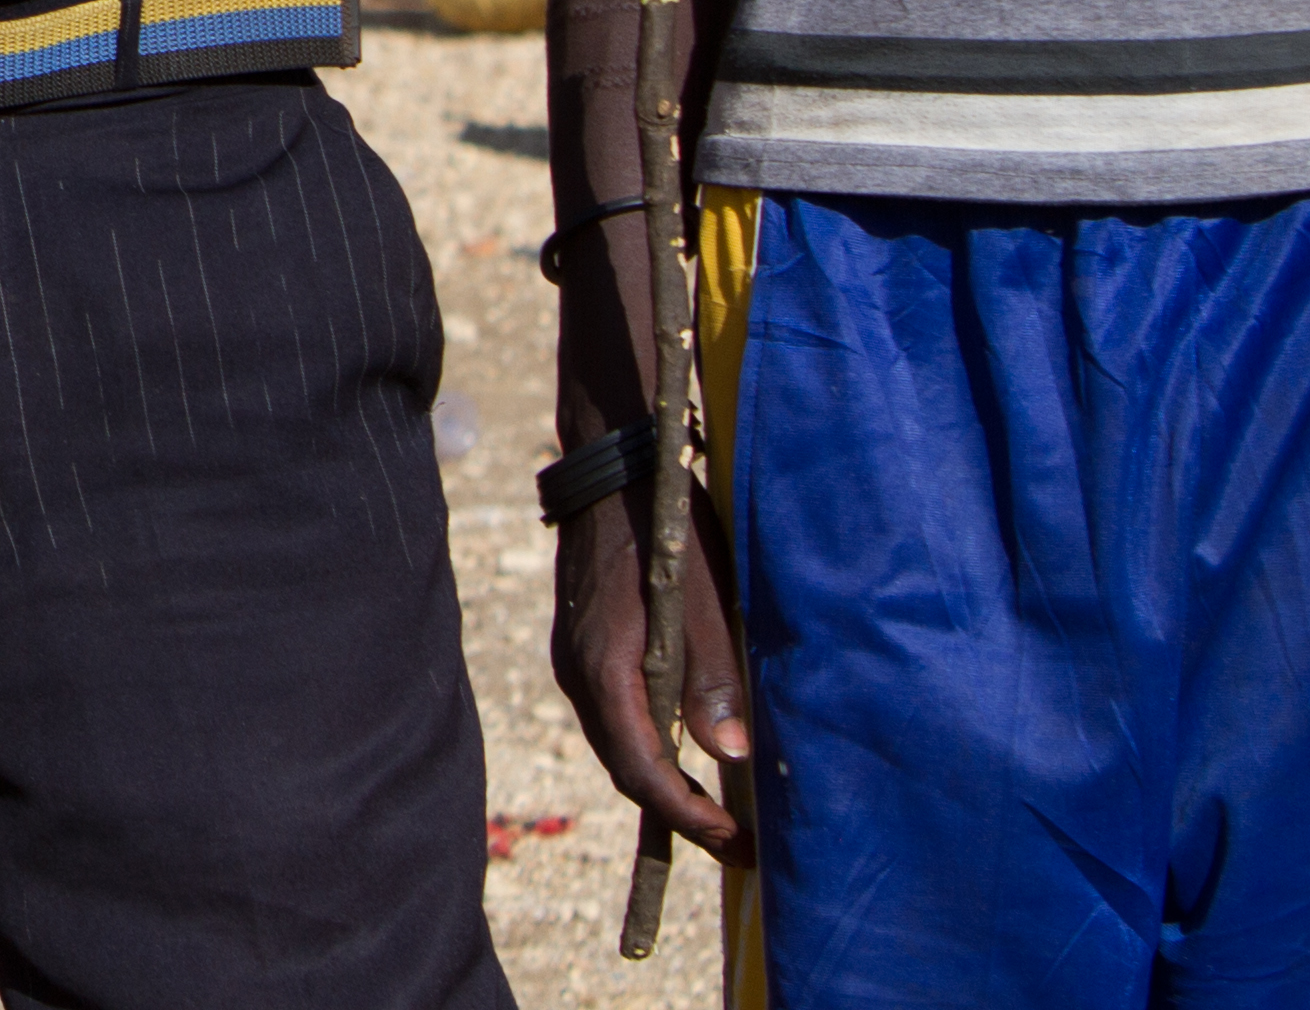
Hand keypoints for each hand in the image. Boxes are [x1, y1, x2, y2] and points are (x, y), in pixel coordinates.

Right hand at [550, 492, 745, 859]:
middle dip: (677, 812)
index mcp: (605, 669)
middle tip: (733, 839)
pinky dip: (649, 743)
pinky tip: (684, 744)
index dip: (687, 817)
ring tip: (715, 806)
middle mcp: (579, 673)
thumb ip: (713, 676)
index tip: (733, 840)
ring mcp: (576, 659)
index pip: (640, 770)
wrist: (611, 468)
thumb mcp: (703, 600)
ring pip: (617, 741)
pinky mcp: (583, 644)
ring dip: (663, 779)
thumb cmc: (664, 528)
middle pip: (624, 766)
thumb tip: (732, 754)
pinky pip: (612, 714)